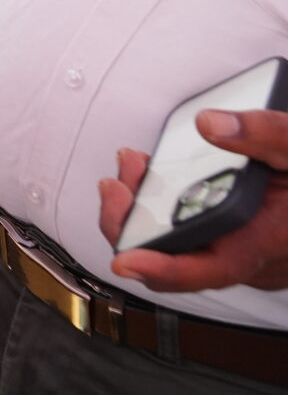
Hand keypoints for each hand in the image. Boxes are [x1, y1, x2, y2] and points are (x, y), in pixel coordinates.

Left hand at [99, 108, 287, 291]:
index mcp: (271, 239)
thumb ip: (267, 134)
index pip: (211, 268)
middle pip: (179, 259)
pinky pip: (196, 239)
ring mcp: (249, 256)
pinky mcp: (244, 245)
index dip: (165, 269)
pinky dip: (169, 212)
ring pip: (183, 249)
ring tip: (135, 165)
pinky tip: (158, 178)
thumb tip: (210, 125)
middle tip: (122, 173)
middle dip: (133, 220)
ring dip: (146, 211)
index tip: (128, 261)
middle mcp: (257, 259)